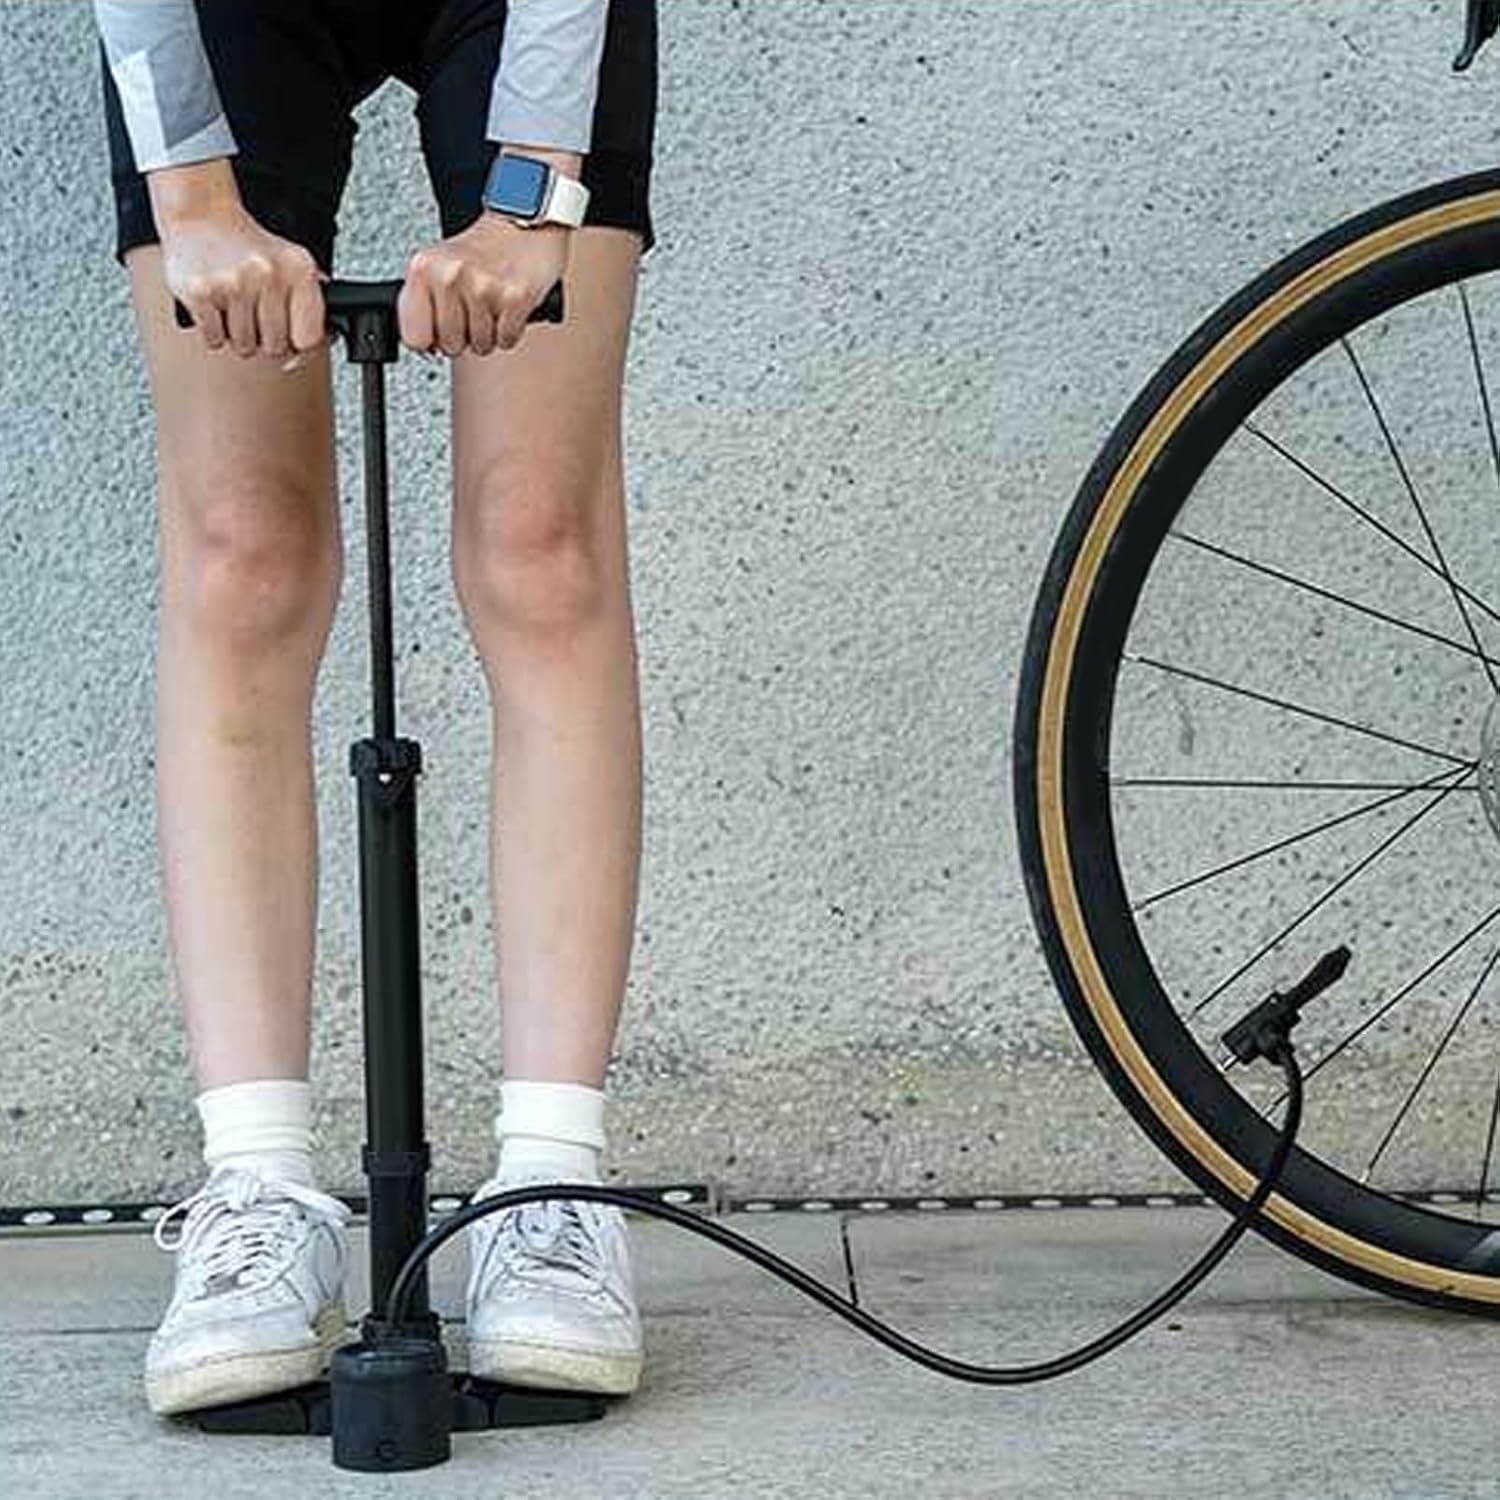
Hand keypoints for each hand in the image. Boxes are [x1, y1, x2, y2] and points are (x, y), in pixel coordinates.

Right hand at [151, 163, 325, 363]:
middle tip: (254, 312)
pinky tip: (216, 304)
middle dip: (264, 339)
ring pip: (245, 347)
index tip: (291, 343)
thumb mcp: (292, 263)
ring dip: (237, 335)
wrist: (202, 214)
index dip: (299, 347)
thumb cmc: (249, 247)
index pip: (309, 338)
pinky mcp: (201, 292)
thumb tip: (327, 339)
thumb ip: (311, 301)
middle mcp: (269, 274)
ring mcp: (234, 283)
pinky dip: (213, 330)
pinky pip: (215, 339)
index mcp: (299, 270)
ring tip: (234, 304)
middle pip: (276, 348)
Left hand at [398, 211, 568, 356]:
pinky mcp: (515, 298)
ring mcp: (483, 288)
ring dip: (489, 332)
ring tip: (491, 303)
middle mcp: (451, 276)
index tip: (440, 328)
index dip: (430, 339)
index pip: (414, 337)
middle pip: (450, 346)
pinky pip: (506, 340)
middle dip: (464, 335)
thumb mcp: (439, 265)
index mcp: (424, 268)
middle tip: (472, 308)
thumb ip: (424, 302)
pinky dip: (510, 330)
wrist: (523, 222)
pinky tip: (508, 307)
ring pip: (480, 346)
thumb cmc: (482, 247)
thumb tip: (425, 347)